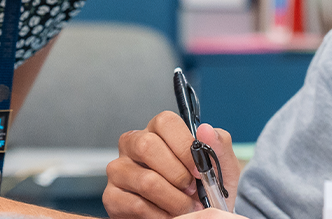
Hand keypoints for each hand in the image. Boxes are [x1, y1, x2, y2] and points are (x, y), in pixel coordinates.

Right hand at [105, 111, 240, 218]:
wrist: (193, 215)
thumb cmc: (202, 188)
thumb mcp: (218, 168)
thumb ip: (218, 146)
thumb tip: (206, 130)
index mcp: (157, 131)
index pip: (165, 122)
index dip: (184, 145)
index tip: (199, 169)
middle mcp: (132, 145)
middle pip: (147, 146)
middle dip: (177, 174)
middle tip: (193, 190)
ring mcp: (119, 170)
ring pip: (146, 180)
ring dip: (174, 200)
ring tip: (188, 208)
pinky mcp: (112, 197)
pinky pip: (137, 205)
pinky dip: (161, 215)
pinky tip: (171, 215)